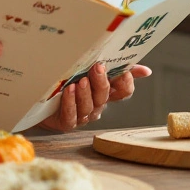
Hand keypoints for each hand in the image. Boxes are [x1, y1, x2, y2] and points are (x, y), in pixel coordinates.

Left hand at [37, 63, 152, 131]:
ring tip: (80, 81)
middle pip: (105, 97)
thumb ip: (117, 69)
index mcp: (106, 93)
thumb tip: (146, 71)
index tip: (123, 71)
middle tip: (97, 68)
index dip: (125, 82)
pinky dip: (70, 103)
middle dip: (101, 82)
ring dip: (85, 93)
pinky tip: (68, 91)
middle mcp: (96, 105)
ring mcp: (82, 115)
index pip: (124, 91)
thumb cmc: (69, 82)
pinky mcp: (66, 122)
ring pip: (88, 107)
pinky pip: (71, 115)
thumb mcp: (91, 71)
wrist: (42, 98)